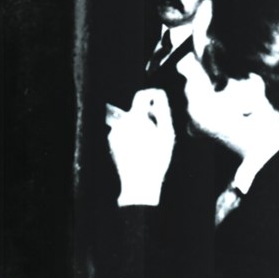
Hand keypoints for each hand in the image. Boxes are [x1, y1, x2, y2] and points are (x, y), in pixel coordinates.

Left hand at [105, 89, 173, 206]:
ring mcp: (114, 132)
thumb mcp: (167, 133)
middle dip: (146, 116)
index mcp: (135, 117)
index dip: (151, 95)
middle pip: (135, 110)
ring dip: (138, 127)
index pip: (140, 95)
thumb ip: (163, 110)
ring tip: (149, 144)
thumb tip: (159, 94)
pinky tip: (139, 150)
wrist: (139, 182)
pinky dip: (131, 136)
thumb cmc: (157, 158)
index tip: (158, 101)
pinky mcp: (111, 142)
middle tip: (157, 132)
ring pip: (129, 122)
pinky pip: (123, 133)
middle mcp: (121, 122)